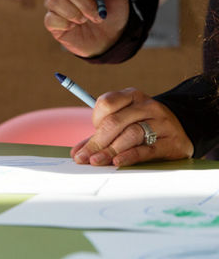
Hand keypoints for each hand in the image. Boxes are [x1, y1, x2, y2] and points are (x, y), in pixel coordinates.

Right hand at [44, 0, 129, 56]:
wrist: (110, 36)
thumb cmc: (112, 11)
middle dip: (86, 4)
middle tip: (98, 15)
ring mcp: (57, 4)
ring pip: (55, 1)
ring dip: (75, 13)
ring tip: (85, 20)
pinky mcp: (52, 22)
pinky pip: (50, 19)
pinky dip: (65, 24)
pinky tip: (74, 27)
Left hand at [70, 88, 193, 166]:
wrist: (182, 131)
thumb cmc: (145, 126)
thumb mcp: (124, 122)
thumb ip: (100, 136)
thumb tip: (77, 153)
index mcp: (132, 96)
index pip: (107, 103)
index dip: (95, 120)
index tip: (92, 136)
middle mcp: (148, 106)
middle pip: (116, 121)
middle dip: (97, 141)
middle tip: (84, 158)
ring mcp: (162, 123)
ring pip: (131, 134)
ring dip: (110, 149)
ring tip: (96, 161)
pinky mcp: (171, 143)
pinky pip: (147, 149)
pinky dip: (130, 156)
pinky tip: (117, 162)